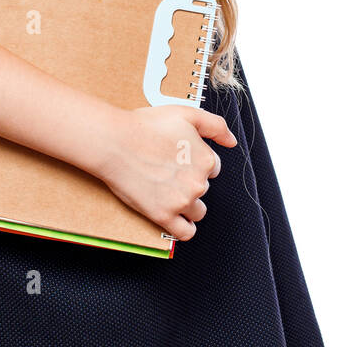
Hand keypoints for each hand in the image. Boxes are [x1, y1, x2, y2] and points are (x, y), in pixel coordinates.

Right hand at [94, 103, 237, 240]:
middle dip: (190, 181)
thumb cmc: (144, 126)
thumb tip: (232, 141)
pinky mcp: (163, 216)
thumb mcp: (185, 114)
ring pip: (197, 211)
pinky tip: (175, 218)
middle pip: (204, 188)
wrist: (114, 142)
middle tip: (168, 170)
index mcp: (205, 158)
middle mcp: (198, 182)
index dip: (196, 161)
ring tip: (168, 191)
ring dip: (188, 204)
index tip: (180, 159)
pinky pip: (185, 232)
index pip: (213, 167)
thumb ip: (215, 125)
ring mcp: (181, 201)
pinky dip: (183, 227)